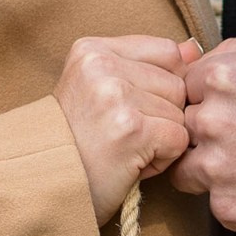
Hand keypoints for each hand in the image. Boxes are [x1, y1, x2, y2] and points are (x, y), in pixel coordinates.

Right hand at [54, 34, 196, 226]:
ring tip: (125, 149)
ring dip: (161, 140)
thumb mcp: (103, 91)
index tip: (133, 108)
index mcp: (92, 50)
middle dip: (161, 116)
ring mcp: (116, 95)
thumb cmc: (76, 143)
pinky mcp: (131, 129)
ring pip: (180, 113)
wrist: (41, 186)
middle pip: (177, 84)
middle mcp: (102, 65)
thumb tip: (194, 50)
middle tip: (124, 136)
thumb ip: (149, 66)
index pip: (166, 52)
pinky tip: (131, 164)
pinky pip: (178, 138)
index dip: (162, 86)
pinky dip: (162, 160)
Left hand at [169, 36, 235, 235]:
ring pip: (188, 171)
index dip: (207, 99)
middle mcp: (213, 119)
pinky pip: (218, 205)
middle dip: (208, 134)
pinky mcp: (230, 205)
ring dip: (213, 172)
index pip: (187, 87)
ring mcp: (218, 165)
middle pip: (184, 128)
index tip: (229, 109)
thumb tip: (197, 60)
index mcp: (223, 76)